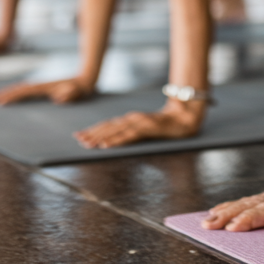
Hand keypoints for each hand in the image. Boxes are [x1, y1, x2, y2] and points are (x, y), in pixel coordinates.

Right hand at [0, 77, 92, 104]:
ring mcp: (39, 86)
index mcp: (44, 87)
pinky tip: (6, 98)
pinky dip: (12, 94)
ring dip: (5, 93)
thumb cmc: (81, 89)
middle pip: (17, 89)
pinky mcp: (40, 89)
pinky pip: (22, 91)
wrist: (85, 80)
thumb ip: (70, 93)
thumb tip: (61, 96)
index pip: (24, 92)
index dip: (12, 97)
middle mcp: (39, 85)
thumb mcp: (78, 92)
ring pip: (18, 89)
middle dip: (3, 94)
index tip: (0, 102)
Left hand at [74, 100, 205, 148]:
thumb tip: (117, 138)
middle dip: (92, 133)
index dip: (94, 130)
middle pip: (108, 126)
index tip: (80, 135)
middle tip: (78, 139)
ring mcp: (140, 122)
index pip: (109, 125)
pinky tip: (106, 145)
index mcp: (131, 119)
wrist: (185, 118)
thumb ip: (133, 131)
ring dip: (100, 137)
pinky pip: (128, 135)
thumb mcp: (146, 129)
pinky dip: (116, 140)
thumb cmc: (166, 125)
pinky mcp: (147, 127)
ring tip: (87, 143)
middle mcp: (133, 118)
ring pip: (115, 130)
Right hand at [202, 165, 263, 234]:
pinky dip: (237, 207)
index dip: (253, 218)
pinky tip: (223, 211)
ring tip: (208, 220)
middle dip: (230, 215)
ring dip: (229, 211)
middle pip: (254, 205)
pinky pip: (255, 203)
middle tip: (208, 224)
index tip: (234, 227)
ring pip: (251, 203)